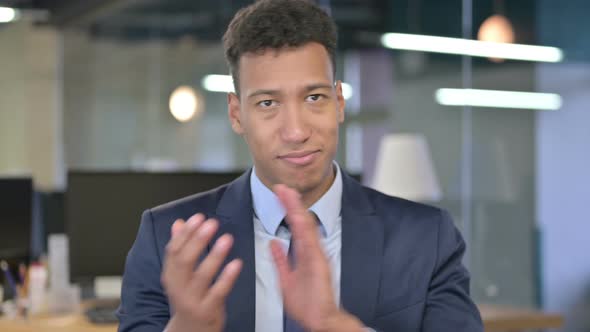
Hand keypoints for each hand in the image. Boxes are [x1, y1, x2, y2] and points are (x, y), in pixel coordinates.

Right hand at [162, 214, 242, 331]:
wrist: (189, 331)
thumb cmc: (188, 298)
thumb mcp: (179, 275)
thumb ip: (179, 249)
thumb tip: (178, 223)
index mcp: (170, 275)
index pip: (174, 250)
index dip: (186, 232)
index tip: (198, 217)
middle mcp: (178, 287)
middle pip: (185, 261)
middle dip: (198, 240)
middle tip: (212, 223)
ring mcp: (193, 300)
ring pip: (202, 276)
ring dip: (215, 255)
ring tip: (226, 238)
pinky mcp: (208, 310)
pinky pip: (218, 292)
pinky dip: (227, 277)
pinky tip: (237, 263)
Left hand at [270, 185, 364, 331]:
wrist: (320, 320)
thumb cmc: (307, 303)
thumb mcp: (286, 279)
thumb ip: (280, 260)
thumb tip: (273, 243)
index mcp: (303, 253)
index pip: (294, 226)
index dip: (286, 210)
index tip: (278, 195)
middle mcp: (311, 251)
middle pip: (300, 222)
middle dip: (291, 204)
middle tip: (281, 187)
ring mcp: (316, 255)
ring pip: (305, 227)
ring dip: (296, 210)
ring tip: (288, 194)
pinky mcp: (319, 263)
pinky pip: (310, 241)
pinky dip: (304, 228)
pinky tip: (298, 215)